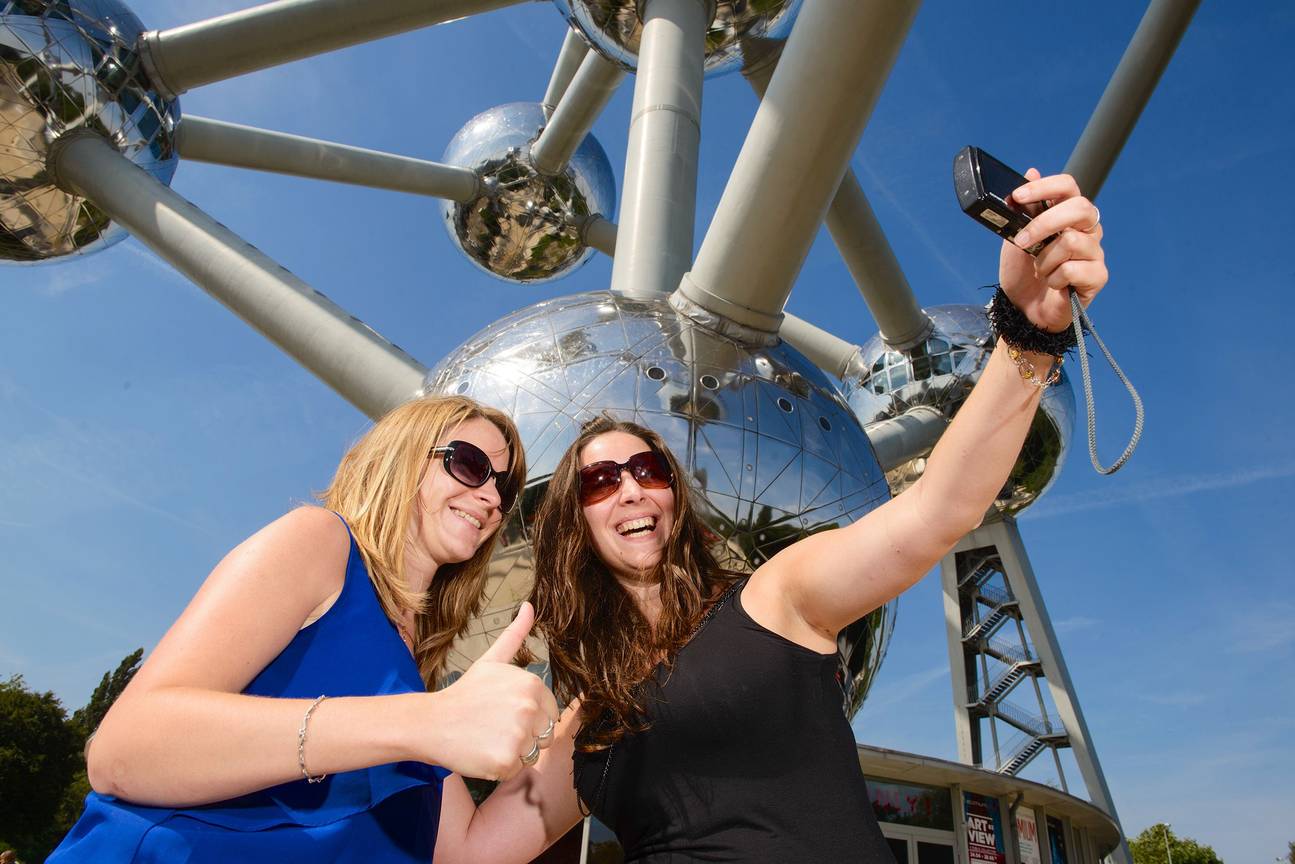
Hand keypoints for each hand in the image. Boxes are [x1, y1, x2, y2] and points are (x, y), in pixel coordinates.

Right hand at [420, 602, 559, 781]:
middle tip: (495, 727)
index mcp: (531, 684)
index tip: (503, 712)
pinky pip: (517, 770)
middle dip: (524, 735)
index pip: (550, 712)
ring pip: (533, 754)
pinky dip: (501, 767)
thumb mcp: (491, 660)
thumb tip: (529, 605)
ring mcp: (518, 736)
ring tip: (489, 738)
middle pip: (544, 734)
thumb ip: (515, 634)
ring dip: (514, 752)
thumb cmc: (465, 693)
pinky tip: (483, 752)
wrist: (431, 722)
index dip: (529, 716)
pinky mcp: (506, 761)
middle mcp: (529, 709)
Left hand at [998, 169, 1106, 332]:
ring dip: (1044, 260)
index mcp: (1068, 215)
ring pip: (1071, 242)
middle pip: (1079, 208)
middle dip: (1045, 223)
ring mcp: (1095, 252)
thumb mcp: (1015, 238)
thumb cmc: (1023, 273)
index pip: (1068, 187)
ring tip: (1041, 271)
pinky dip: (1053, 279)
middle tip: (1022, 241)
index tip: (1018, 196)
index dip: (1045, 187)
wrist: (1023, 310)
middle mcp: (1087, 229)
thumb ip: (1024, 210)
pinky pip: (1073, 269)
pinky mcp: (1098, 276)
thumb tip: (1030, 171)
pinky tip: (1053, 285)